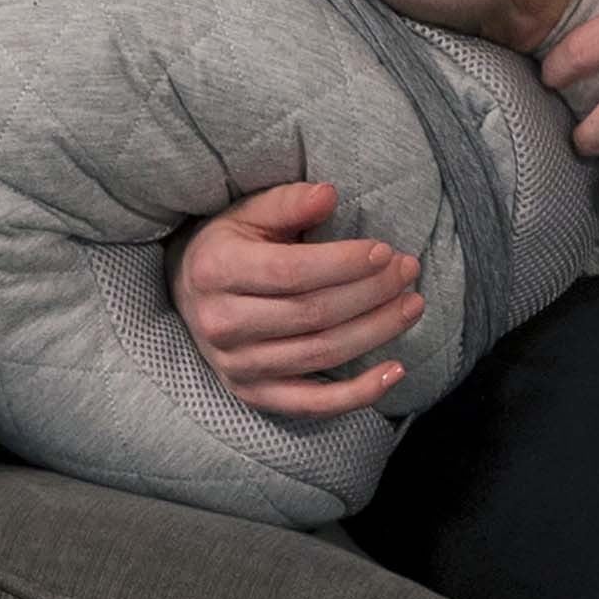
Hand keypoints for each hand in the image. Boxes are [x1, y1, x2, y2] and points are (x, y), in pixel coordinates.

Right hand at [165, 182, 424, 415]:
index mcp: (217, 270)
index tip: (385, 251)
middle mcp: (222, 323)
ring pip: (319, 354)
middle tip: (409, 271)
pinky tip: (394, 371)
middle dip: (370, 293)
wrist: (186, 290)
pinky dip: (356, 395)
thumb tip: (329, 194)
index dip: (343, 264)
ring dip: (374, 332)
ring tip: (412, 305)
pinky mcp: (253, 394)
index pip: (290, 272)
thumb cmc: (231, 242)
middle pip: (311, 314)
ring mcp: (236, 366)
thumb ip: (289, 201)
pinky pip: (310, 404)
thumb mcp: (251, 211)